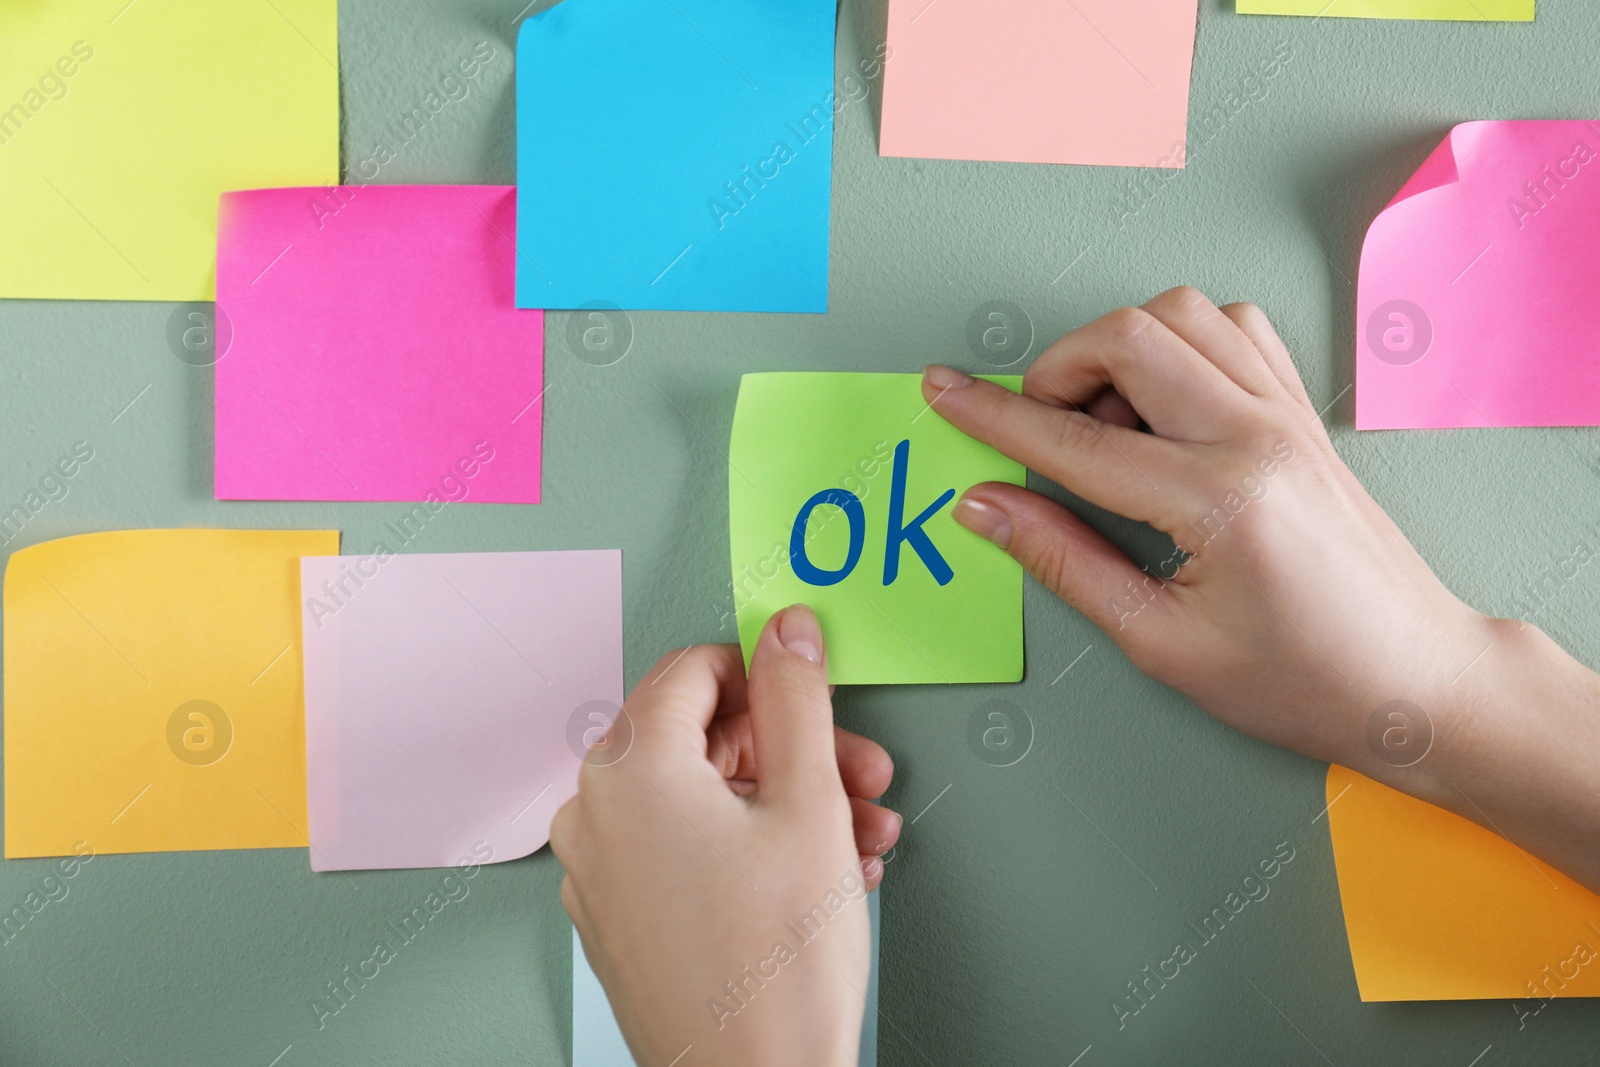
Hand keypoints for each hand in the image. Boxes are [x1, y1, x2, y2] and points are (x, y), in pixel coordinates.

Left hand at [552, 607, 899, 1066]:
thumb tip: (786, 633)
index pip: (692, 670)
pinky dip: (750, 845)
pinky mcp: (619, 917)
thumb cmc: (776, 971)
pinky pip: (684, 848)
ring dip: (788, 803)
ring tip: (859, 839)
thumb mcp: (810, 804)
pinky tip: (819, 874)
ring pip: (702, 797)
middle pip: (701, 737)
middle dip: (794, 750)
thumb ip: (797, 699)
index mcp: (629, 771)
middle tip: (859, 775)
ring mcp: (601, 872)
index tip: (814, 693)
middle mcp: (595, 814)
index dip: (766, 675)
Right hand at [925, 286, 1599, 890]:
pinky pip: (1235, 329)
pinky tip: (1164, 403)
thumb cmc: (1305, 678)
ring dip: (1121, 346)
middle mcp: (1257, 436)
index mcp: (1218, 500)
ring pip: (1183, 314)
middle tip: (1037, 424)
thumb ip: (1065, 561)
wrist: (1417, 681)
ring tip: (1103, 418)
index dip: (994, 416)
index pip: (1075, 439)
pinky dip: (1182, 342)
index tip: (945, 393)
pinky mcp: (1304, 414)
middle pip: (1130, 337)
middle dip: (1059, 367)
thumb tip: (987, 508)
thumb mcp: (1162, 643)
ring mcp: (1289, 416)